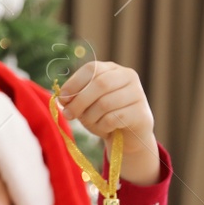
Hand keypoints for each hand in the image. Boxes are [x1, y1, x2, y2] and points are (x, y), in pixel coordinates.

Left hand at [55, 61, 158, 184]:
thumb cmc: (102, 116)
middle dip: (79, 102)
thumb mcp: (85, 104)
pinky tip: (104, 128)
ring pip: (105, 103)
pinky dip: (102, 126)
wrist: (126, 136)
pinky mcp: (140, 113)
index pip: (92, 68)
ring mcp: (137, 94)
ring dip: (90, 117)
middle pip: (99, 84)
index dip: (74, 83)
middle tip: (69, 115)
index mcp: (112, 69)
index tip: (62, 98)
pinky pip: (114, 119)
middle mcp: (127, 77)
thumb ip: (74, 98)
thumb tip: (63, 98)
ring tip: (90, 123)